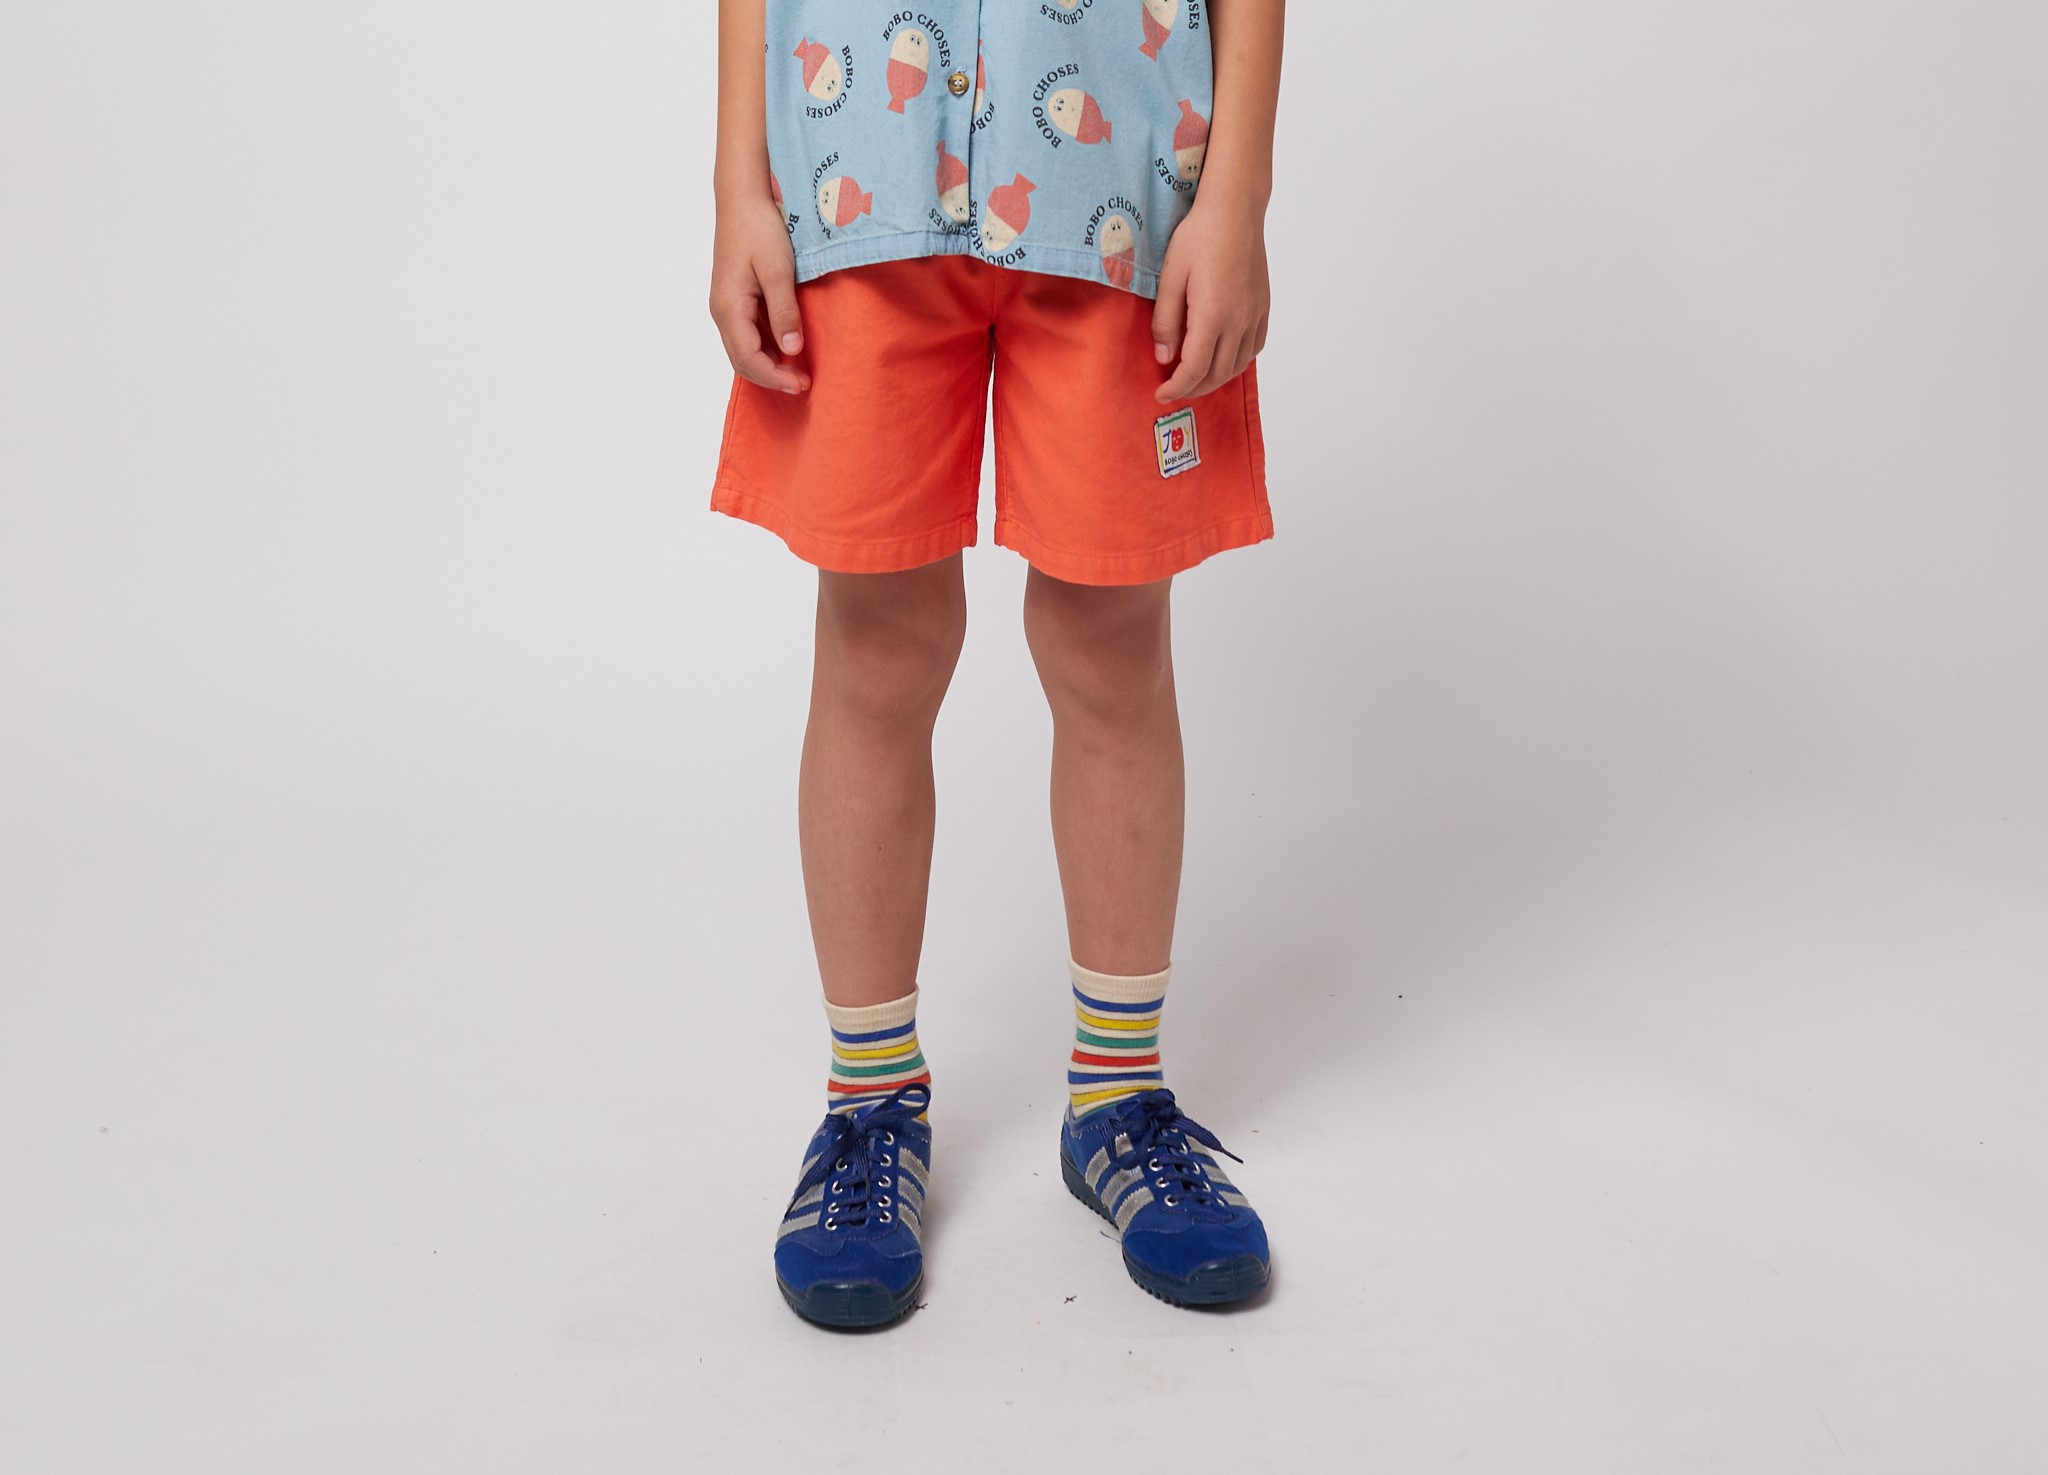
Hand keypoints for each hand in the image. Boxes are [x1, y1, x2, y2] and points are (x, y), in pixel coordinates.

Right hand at [709, 185, 809, 394]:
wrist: (742, 199)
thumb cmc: (759, 228)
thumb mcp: (778, 270)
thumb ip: (784, 312)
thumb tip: (792, 350)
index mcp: (729, 307)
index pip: (748, 358)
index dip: (775, 377)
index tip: (802, 383)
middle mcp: (722, 312)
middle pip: (742, 361)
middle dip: (771, 377)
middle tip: (804, 383)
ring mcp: (726, 306)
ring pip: (743, 350)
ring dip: (769, 365)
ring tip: (798, 371)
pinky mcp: (734, 300)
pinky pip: (747, 335)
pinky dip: (766, 349)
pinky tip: (788, 349)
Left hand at [1151, 194, 1269, 403]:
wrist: (1234, 211)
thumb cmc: (1198, 237)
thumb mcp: (1170, 277)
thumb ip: (1166, 321)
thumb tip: (1165, 357)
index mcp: (1212, 314)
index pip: (1195, 369)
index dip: (1177, 387)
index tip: (1161, 394)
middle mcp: (1239, 320)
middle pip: (1218, 373)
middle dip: (1194, 388)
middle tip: (1174, 387)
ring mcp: (1255, 315)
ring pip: (1238, 365)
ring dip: (1216, 378)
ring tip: (1195, 376)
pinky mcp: (1264, 307)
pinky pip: (1254, 347)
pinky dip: (1237, 361)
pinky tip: (1222, 356)